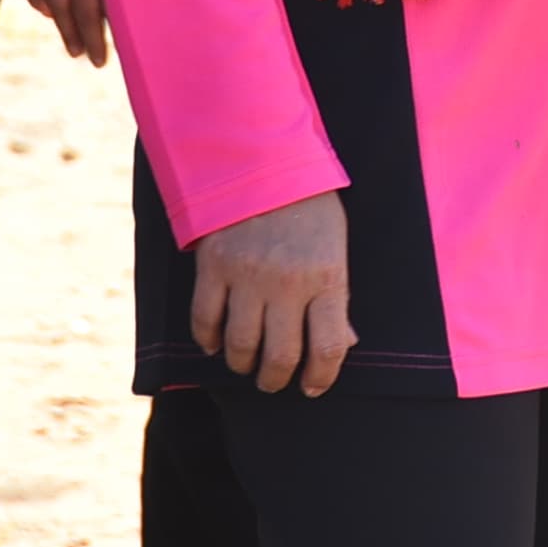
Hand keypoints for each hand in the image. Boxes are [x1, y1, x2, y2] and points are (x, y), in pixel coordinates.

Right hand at [192, 189, 351, 393]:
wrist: (263, 159)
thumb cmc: (308, 207)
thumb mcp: (335, 248)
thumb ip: (336, 297)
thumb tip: (342, 345)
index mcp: (326, 276)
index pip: (329, 347)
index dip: (321, 377)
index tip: (312, 387)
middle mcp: (287, 282)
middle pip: (281, 356)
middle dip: (276, 379)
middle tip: (273, 381)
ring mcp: (247, 275)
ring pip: (241, 346)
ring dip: (242, 365)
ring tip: (246, 365)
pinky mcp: (214, 266)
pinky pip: (205, 320)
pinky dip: (208, 340)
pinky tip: (215, 343)